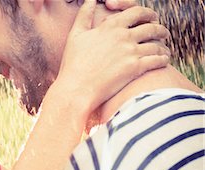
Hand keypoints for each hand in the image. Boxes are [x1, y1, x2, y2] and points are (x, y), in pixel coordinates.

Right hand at [53, 0, 169, 113]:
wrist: (76, 89)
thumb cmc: (73, 64)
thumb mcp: (76, 35)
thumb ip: (84, 15)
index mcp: (110, 27)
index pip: (136, 12)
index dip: (147, 13)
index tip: (151, 17)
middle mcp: (123, 36)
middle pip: (151, 27)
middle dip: (160, 29)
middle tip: (162, 33)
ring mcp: (131, 52)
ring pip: (156, 44)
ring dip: (163, 46)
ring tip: (164, 49)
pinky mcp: (135, 68)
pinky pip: (157, 60)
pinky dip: (163, 59)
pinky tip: (164, 60)